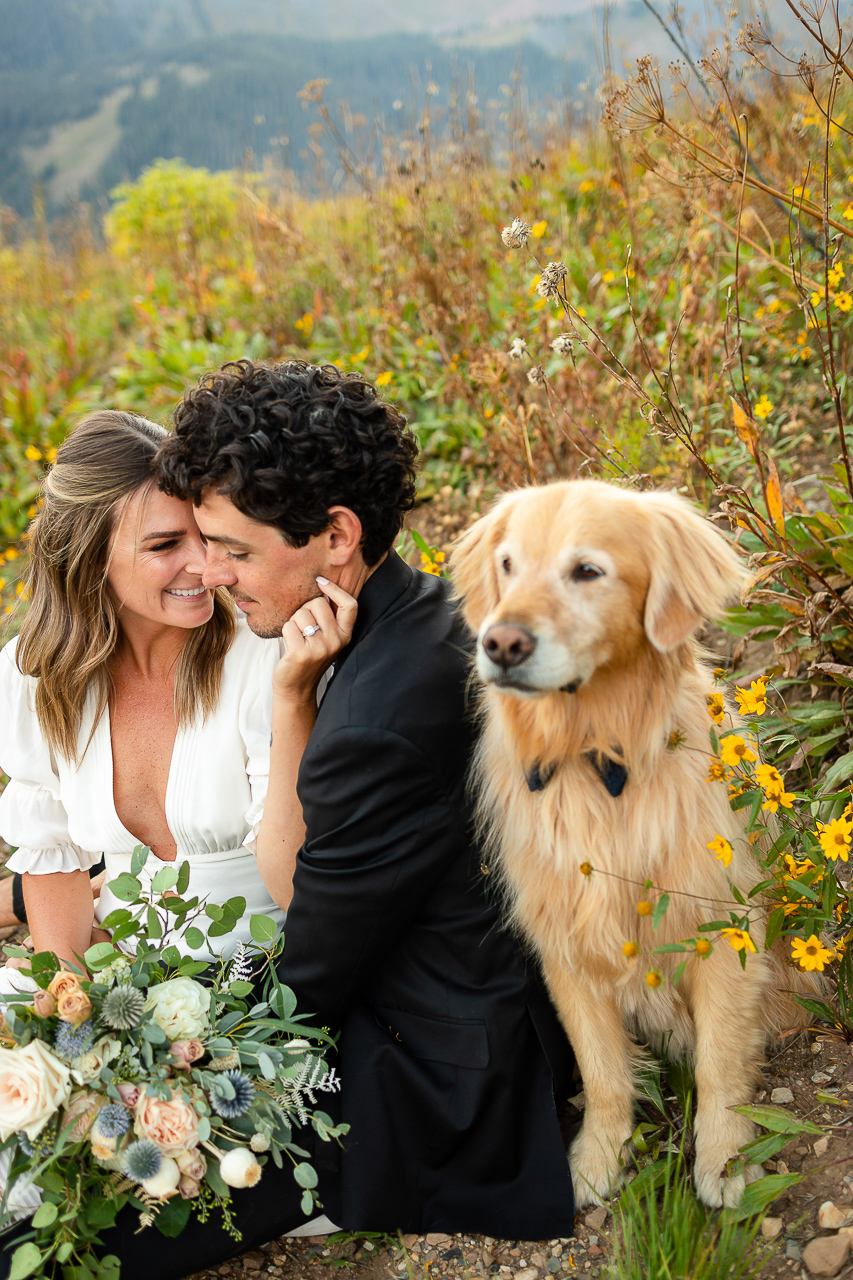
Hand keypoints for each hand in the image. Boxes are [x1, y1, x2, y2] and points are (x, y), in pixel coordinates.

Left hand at [273, 577, 356, 704]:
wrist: (297, 688)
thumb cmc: (309, 657)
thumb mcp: (327, 638)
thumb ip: (329, 617)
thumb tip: (322, 585)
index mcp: (345, 635)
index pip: (350, 605)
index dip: (335, 589)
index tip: (321, 581)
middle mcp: (336, 641)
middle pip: (318, 603)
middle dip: (305, 609)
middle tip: (304, 627)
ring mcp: (320, 648)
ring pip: (301, 614)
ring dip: (294, 621)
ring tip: (297, 637)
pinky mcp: (301, 654)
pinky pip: (289, 626)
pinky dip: (285, 631)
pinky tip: (290, 644)